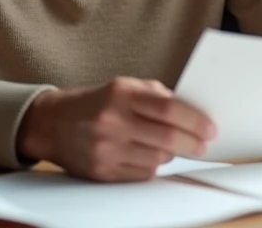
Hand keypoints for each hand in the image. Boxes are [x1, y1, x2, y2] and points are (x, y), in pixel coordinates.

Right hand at [16, 77, 216, 181]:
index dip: (195, 121)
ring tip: (173, 147)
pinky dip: (152, 166)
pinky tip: (149, 156)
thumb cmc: (95, 102)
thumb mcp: (123, 86)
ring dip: (171, 155)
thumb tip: (192, 111)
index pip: (169, 109)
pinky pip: (141, 174)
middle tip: (203, 145)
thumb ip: (156, 95)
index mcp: (121, 94)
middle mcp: (112, 121)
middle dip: (192, 143)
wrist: (51, 123)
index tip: (211, 128)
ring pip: (156, 160)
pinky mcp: (101, 171)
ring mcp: (106, 148)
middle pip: (167, 138)